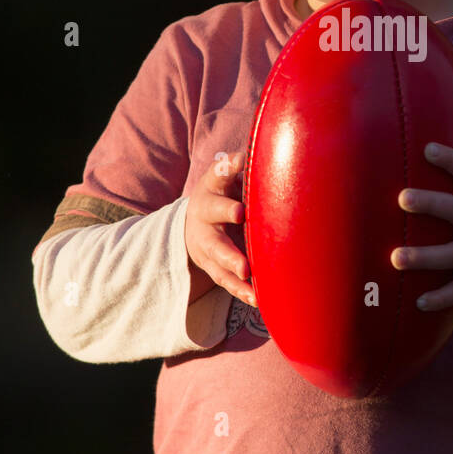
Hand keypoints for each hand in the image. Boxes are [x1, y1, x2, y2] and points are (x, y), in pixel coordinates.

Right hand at [184, 150, 256, 304]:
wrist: (195, 219)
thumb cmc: (220, 192)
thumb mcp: (221, 175)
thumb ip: (231, 166)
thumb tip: (244, 153)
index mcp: (209, 199)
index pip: (216, 202)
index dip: (226, 206)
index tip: (240, 210)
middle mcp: (205, 227)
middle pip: (215, 243)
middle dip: (229, 254)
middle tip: (244, 266)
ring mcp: (208, 250)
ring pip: (219, 267)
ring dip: (235, 278)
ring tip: (252, 289)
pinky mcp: (215, 267)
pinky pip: (227, 281)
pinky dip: (241, 291)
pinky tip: (257, 300)